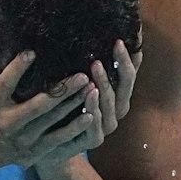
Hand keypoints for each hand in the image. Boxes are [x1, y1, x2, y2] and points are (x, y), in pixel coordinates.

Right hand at [0, 41, 139, 169]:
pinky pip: (61, 139)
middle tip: (83, 75)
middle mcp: (9, 124)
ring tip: (91, 88)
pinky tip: (91, 114)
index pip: (5, 85)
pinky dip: (76, 127)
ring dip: (74, 105)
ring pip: (54, 121)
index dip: (17, 69)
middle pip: (38, 105)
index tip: (31, 53)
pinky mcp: (38, 150)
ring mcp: (25, 139)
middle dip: (62, 90)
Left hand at [31, 40, 142, 171]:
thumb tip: (89, 35)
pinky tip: (89, 95)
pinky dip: (94, 110)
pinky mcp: (93, 141)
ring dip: (104, 83)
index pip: (129, 74)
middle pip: (125, 86)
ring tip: (96, 65)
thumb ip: (88, 69)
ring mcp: (106, 127)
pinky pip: (95, 125)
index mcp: (116, 97)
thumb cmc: (63, 108)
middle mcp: (115, 111)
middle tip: (115, 45)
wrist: (49, 144)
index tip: (126, 36)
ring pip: (110, 104)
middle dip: (121, 64)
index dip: (131, 57)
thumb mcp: (75, 85)